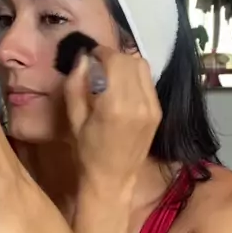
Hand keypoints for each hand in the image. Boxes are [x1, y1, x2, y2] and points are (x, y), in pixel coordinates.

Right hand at [64, 46, 161, 193]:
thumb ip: (76, 84)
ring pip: (142, 67)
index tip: (89, 57)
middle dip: (112, 57)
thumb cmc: (87, 152)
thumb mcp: (73, 119)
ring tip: (110, 75)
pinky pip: (148, 82)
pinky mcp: (158, 112)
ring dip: (125, 64)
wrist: (113, 179)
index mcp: (114, 105)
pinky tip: (122, 87)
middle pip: (130, 60)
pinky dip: (135, 77)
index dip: (100, 53)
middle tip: (98, 66)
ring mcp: (152, 107)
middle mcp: (138, 103)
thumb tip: (84, 58)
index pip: (114, 60)